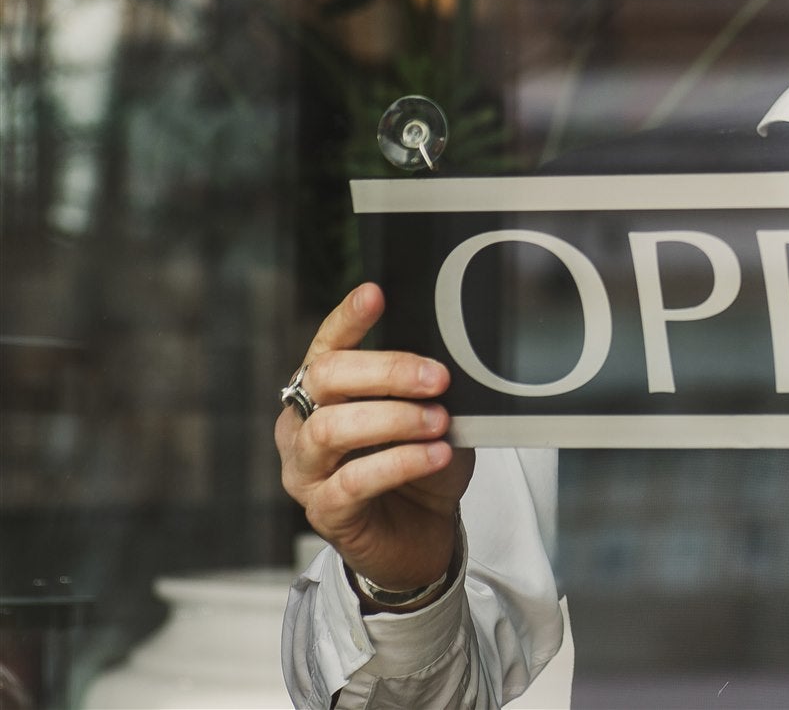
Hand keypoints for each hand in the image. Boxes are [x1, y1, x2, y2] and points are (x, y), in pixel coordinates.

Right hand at [275, 282, 474, 595]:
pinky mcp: (323, 512)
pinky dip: (400, 463)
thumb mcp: (430, 414)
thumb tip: (448, 357)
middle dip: (385, 371)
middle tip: (436, 378)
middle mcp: (301, 426)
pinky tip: (434, 455)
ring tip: (438, 422)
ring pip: (331, 430)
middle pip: (325, 380)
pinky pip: (352, 482)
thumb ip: (425, 387)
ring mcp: (305, 471)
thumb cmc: (421, 464)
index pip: (328, 346)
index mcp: (324, 392)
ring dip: (393, 420)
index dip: (347, 319)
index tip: (375, 294)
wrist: (422, 533)